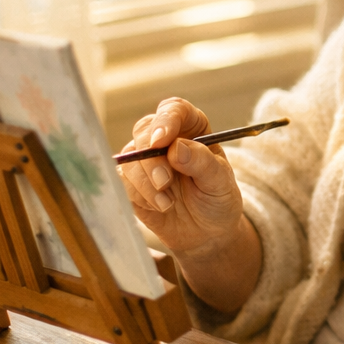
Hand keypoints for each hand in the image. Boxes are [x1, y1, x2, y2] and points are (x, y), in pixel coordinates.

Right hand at [118, 98, 243, 261]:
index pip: (174, 109)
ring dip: (146, 184)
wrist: (206, 233)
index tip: (162, 139)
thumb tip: (176, 147)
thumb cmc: (217, 201)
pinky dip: (139, 195)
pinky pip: (122, 181)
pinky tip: (160, 207)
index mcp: (192, 128)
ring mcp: (146, 159)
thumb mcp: (220, 182)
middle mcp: (166, 139)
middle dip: (151, 159)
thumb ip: (202, 163)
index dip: (166, 120)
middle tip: (164, 182)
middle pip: (145, 131)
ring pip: (130, 158)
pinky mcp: (132, 181)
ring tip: (169, 204)